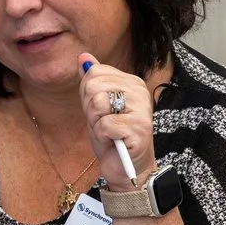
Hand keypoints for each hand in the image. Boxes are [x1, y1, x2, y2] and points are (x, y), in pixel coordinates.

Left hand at [77, 55, 154, 181]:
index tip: (100, 111)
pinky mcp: (140, 129)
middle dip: (91, 110)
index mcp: (132, 82)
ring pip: (98, 104)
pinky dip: (103, 137)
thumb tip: (83, 57)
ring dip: (96, 123)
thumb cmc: (112, 136)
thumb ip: (91, 81)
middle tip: (104, 124)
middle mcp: (140, 92)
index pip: (94, 73)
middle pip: (94, 86)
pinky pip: (104, 125)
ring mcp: (142, 110)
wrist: (125, 168)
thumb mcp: (96, 106)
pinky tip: (114, 141)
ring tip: (109, 132)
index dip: (88, 95)